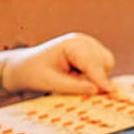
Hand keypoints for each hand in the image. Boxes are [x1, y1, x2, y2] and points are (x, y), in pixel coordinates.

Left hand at [1, 33, 115, 96]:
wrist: (24, 67)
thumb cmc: (33, 74)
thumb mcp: (50, 83)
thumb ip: (75, 87)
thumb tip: (99, 90)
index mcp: (72, 44)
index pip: (92, 62)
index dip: (101, 78)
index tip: (110, 92)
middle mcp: (84, 41)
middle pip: (104, 62)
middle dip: (96, 78)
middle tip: (75, 86)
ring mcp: (90, 46)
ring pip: (106, 65)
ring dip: (95, 77)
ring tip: (72, 79)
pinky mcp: (92, 53)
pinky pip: (103, 68)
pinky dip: (94, 76)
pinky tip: (76, 76)